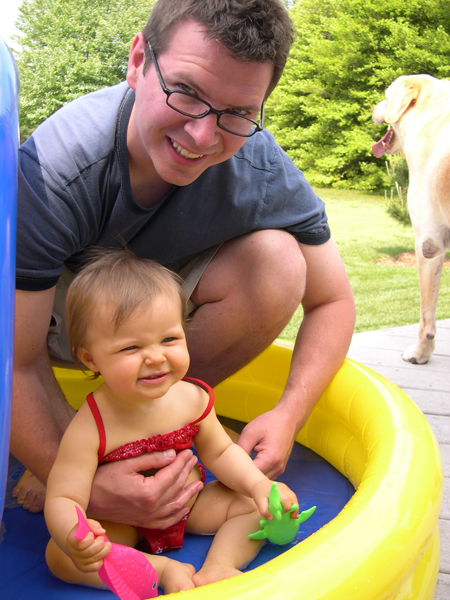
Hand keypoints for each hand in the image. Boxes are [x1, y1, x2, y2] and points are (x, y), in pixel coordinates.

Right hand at [67, 519, 110, 572]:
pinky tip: (101, 554)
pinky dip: (101, 560)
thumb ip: (94, 525)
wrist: (77, 541)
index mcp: (71, 541)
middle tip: (101, 538)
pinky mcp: (83, 568)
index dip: (89, 539)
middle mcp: (73, 553)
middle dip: (101, 543)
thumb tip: (102, 532)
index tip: (91, 534)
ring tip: (106, 544)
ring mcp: (77, 562)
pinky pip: (95, 567)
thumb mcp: (87, 523)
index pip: (80, 544)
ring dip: (105, 550)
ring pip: (95, 558)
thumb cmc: (83, 530)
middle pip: (90, 551)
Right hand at [87, 449, 203, 527]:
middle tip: (193, 459)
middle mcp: (151, 507)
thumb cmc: (103, 479)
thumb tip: (172, 454)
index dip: (182, 461)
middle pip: (176, 487)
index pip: (172, 474)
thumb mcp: (126, 464)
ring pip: (175, 506)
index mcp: (148, 492)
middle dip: (186, 472)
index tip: (188, 451)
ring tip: (199, 483)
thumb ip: (151, 459)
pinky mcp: (142, 522)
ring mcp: (147, 517)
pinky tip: (185, 508)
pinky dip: (177, 515)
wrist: (87, 501)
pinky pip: (165, 522)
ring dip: (188, 494)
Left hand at [237, 408, 297, 477]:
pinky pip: (266, 475)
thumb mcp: (250, 433)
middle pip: (256, 480)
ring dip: (251, 475)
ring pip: (261, 480)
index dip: (238, 474)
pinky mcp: (280, 467)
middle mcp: (277, 467)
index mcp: (270, 459)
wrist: (288, 419)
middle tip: (231, 470)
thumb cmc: (270, 423)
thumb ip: (241, 449)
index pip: (251, 476)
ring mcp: (280, 469)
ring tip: (239, 467)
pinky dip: (258, 472)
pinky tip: (249, 466)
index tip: (228, 471)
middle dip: (244, 476)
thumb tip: (231, 462)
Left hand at [251, 480, 298, 520]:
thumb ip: (264, 511)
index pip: (286, 499)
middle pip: (293, 498)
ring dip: (295, 507)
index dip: (287, 507)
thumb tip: (271, 519)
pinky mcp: (286, 489)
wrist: (259, 484)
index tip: (284, 514)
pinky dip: (294, 504)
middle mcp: (283, 488)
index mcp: (277, 491)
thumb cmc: (259, 494)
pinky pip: (292, 497)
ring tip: (293, 516)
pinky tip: (293, 511)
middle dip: (294, 508)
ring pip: (294, 497)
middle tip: (292, 517)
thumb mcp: (259, 502)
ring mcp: (285, 488)